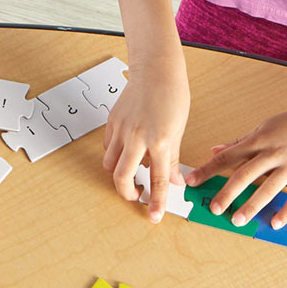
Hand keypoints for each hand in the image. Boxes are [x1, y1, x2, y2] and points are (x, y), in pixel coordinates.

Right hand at [102, 58, 190, 222]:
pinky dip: (115, 154)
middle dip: (127, 193)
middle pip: (122, 177)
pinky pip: (108, 146)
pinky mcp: (112, 122)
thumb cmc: (172, 95)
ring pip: (110, 164)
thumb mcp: (178, 130)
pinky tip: (126, 151)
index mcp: (160, 141)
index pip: (157, 180)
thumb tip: (175, 181)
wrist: (156, 70)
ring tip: (131, 171)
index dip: (156, 201)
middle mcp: (138, 138)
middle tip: (136, 196)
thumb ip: (173, 158)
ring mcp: (122, 130)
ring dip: (119, 173)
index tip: (155, 216)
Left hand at [186, 94, 286, 228]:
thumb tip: (214, 150)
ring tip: (238, 220)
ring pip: (268, 189)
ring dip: (252, 206)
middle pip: (245, 175)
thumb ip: (238, 142)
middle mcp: (272, 153)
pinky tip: (274, 223)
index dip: (208, 170)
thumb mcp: (262, 128)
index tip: (192, 182)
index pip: (227, 157)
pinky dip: (286, 212)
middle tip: (215, 208)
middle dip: (228, 193)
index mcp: (258, 140)